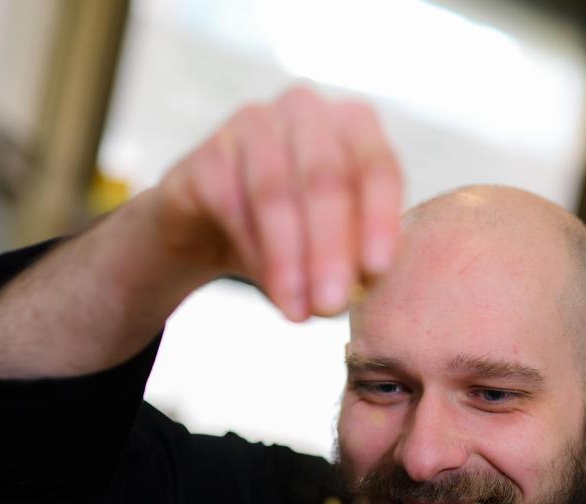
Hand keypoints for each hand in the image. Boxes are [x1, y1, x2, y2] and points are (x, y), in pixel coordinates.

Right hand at [150, 86, 402, 320]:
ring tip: (298, 311)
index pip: (376, 166)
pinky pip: (232, 204)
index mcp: (353, 122)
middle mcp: (304, 110)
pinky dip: (253, 252)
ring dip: (289, 259)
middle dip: (330, 249)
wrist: (208, 229)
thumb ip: (356, 254)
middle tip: (332, 304)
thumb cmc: (289, 232)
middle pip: (326, 179)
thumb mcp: (335, 242)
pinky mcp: (206, 154)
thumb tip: (365, 282)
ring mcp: (251, 124)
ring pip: (276, 193)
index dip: (378, 219)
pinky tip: (267, 286)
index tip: (377, 271)